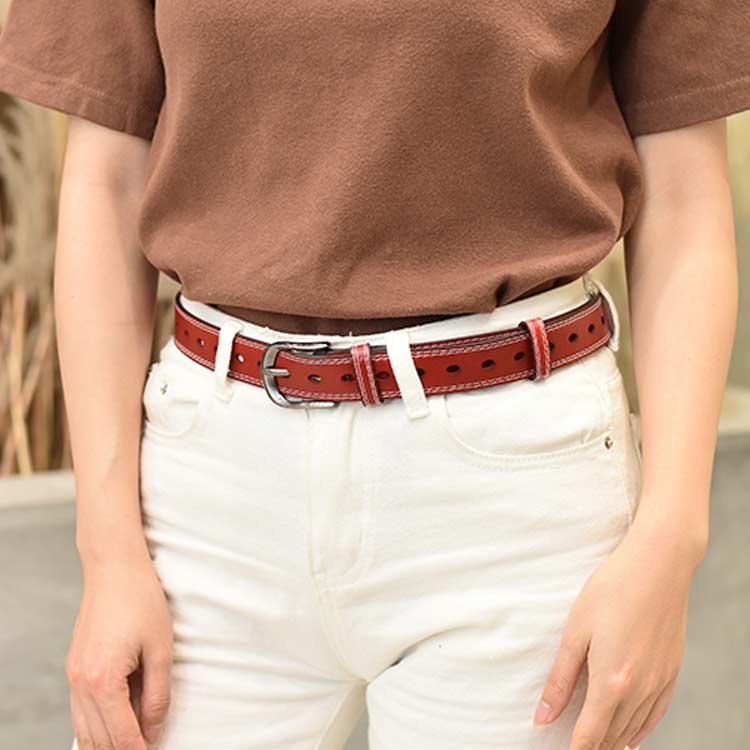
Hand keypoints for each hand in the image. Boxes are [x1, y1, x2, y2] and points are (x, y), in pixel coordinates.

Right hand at [66, 554, 173, 748]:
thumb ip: (157, 695)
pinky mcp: (74, 667)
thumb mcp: (160, 649)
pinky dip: (95, 725)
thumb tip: (153, 732)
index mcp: (103, 681)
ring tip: (134, 743)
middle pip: (98, 740)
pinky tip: (114, 726)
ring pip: (84, 730)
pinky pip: (80, 711)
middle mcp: (81, 683)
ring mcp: (73, 676)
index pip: (120, 736)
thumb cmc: (141, 601)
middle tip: (147, 748)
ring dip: (106, 743)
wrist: (114, 568)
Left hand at [533, 509, 704, 749]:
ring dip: (614, 741)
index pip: (590, 736)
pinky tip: (630, 734)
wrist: (658, 566)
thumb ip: (560, 679)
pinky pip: (656, 715)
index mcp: (612, 682)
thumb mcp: (576, 631)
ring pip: (634, 730)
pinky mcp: (672, 672)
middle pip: (613, 737)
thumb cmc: (612, 591)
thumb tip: (543, 717)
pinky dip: (640, 729)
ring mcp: (660, 683)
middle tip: (573, 745)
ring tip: (595, 744)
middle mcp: (639, 690)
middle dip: (592, 747)